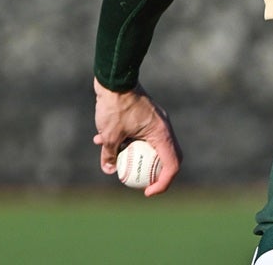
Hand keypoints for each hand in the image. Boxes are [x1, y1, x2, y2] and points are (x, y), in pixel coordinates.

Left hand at [92, 77, 181, 195]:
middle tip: (140, 183)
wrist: (116, 79)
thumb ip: (110, 155)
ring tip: (111, 159)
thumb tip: (109, 169)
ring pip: (149, 145)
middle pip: (165, 157)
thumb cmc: (116, 106)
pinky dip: (124, 140)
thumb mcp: (109, 135)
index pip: (172, 165)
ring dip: (132, 155)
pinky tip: (100, 139)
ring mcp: (155, 121)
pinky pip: (139, 134)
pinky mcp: (145, 116)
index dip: (163, 183)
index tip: (147, 192)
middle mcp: (163, 128)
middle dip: (153, 173)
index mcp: (161, 134)